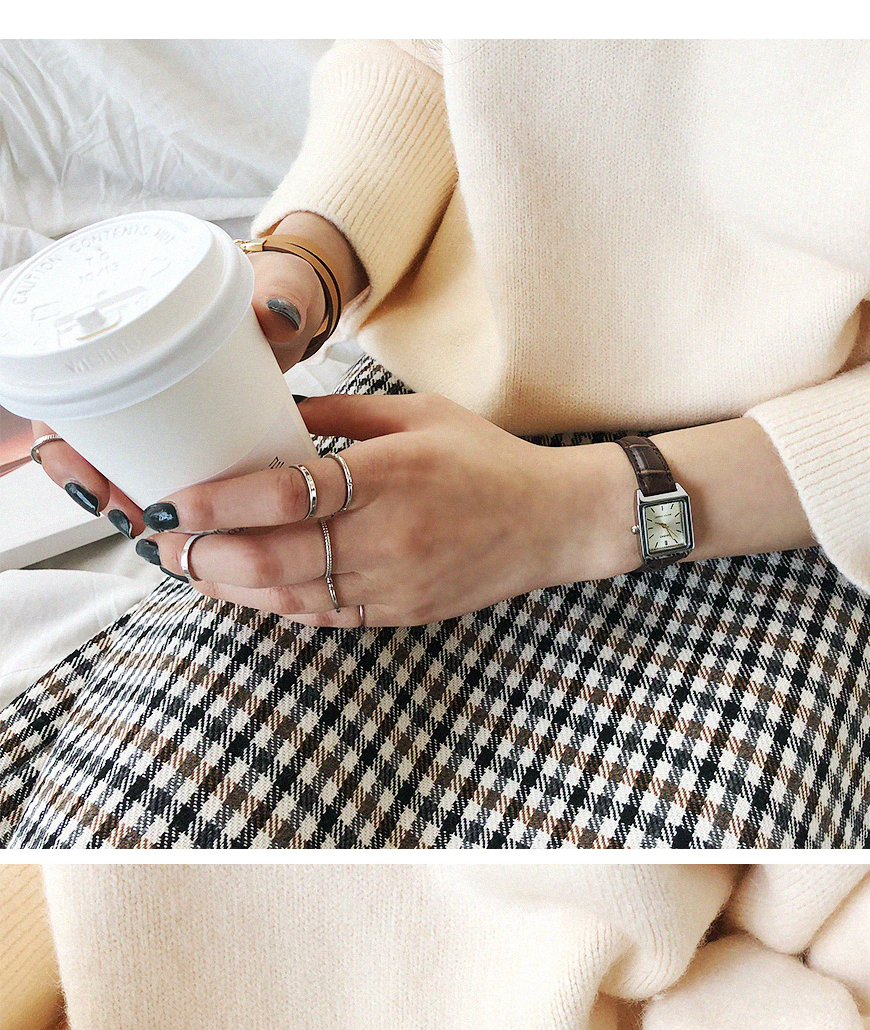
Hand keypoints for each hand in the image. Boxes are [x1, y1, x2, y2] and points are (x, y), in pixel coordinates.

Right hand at [29, 246, 329, 532]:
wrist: (304, 304)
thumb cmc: (279, 290)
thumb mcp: (282, 286)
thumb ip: (285, 294)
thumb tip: (280, 314)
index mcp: (130, 332)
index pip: (65, 396)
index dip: (65, 448)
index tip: (93, 484)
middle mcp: (130, 372)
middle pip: (84, 443)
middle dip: (97, 489)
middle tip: (129, 517)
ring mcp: (158, 406)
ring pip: (117, 466)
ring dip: (126, 503)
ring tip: (152, 531)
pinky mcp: (190, 431)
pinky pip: (158, 473)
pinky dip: (165, 503)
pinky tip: (178, 528)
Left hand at [141, 392, 636, 628]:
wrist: (554, 522)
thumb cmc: (484, 458)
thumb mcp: (416, 413)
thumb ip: (340, 415)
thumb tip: (269, 412)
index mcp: (390, 474)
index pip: (285, 494)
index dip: (217, 503)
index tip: (170, 501)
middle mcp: (388, 535)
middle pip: (272, 559)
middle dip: (201, 555)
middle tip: (156, 542)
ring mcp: (393, 583)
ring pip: (287, 598)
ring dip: (226, 587)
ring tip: (185, 566)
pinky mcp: (399, 613)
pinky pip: (320, 617)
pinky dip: (272, 606)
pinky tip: (241, 590)